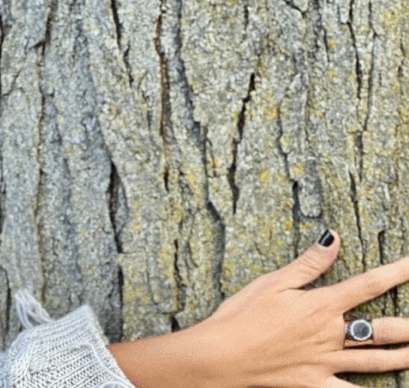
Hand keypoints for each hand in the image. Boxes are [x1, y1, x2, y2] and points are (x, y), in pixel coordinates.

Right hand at [109, 230, 408, 386]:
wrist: (221, 355)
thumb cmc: (241, 316)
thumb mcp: (272, 282)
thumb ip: (308, 263)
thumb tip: (333, 238)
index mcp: (321, 304)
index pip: (368, 284)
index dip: (397, 273)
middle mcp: (331, 333)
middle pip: (384, 329)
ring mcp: (326, 361)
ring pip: (377, 361)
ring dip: (403, 356)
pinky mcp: (314, 383)